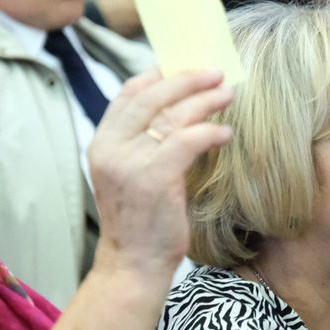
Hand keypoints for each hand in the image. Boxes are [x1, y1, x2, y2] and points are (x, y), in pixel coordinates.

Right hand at [88, 68, 233, 276]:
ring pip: (171, 115)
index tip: (185, 65)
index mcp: (101, 143)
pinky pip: (187, 141)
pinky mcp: (153, 178)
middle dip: (187, 80)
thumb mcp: (131, 173)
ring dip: (204, 100)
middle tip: (215, 72)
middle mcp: (110, 148)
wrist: (132, 265)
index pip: (127, 94)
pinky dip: (209, 132)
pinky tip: (224, 134)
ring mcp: (129, 163)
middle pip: (151, 97)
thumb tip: (181, 108)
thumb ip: (145, 141)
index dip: (158, 75)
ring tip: (227, 94)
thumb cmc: (140, 220)